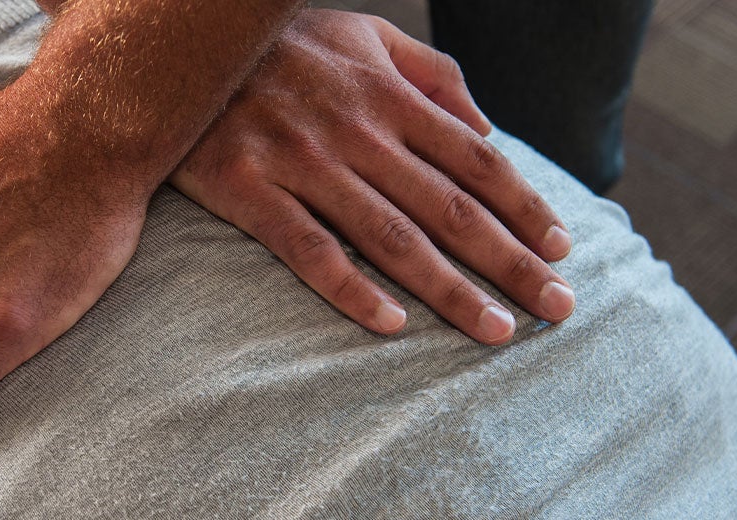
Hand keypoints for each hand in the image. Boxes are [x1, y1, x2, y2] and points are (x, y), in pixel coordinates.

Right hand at [169, 10, 574, 344]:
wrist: (174, 46)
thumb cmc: (279, 44)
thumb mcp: (363, 34)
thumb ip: (429, 74)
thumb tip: (485, 129)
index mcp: (387, 94)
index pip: (474, 160)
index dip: (524, 206)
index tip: (563, 248)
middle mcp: (355, 129)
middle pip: (449, 207)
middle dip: (511, 261)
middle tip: (558, 307)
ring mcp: (300, 160)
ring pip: (390, 237)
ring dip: (449, 289)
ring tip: (494, 330)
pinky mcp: (246, 188)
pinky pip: (307, 248)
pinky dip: (350, 289)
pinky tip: (392, 325)